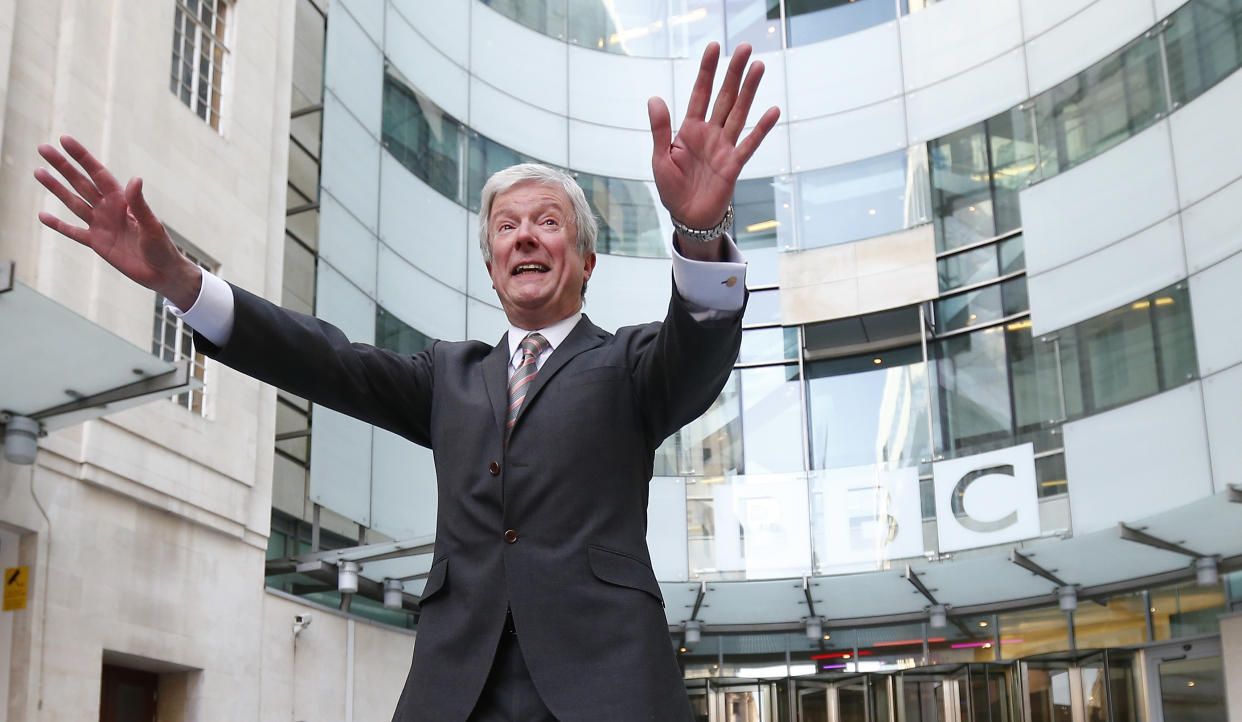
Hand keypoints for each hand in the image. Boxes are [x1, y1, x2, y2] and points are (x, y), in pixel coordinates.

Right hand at [34, 135, 201, 308]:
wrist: (162, 273)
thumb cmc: (163, 248)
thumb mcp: (152, 225)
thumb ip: (139, 204)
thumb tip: (135, 179)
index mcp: (122, 201)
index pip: (98, 174)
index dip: (82, 157)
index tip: (64, 140)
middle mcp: (108, 209)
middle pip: (81, 183)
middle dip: (63, 166)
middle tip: (43, 148)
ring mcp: (101, 225)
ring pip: (73, 203)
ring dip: (56, 188)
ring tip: (38, 171)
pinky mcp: (97, 243)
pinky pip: (73, 232)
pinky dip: (58, 225)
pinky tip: (42, 215)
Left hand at [648, 42, 779, 236]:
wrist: (687, 216)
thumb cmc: (672, 188)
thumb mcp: (660, 158)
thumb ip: (661, 129)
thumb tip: (654, 98)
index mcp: (689, 129)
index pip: (700, 93)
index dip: (707, 70)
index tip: (715, 47)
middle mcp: (710, 133)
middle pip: (724, 97)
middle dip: (734, 72)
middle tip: (746, 47)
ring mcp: (724, 147)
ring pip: (739, 113)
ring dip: (749, 91)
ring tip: (759, 67)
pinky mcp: (734, 165)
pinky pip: (749, 144)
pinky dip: (762, 129)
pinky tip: (773, 110)